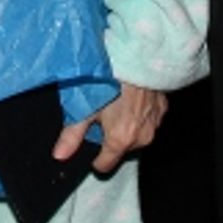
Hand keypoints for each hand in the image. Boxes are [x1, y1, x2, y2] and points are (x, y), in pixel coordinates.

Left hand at [52, 81, 167, 173]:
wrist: (140, 56)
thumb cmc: (113, 80)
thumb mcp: (86, 106)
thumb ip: (72, 134)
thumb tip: (59, 156)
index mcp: (121, 141)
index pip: (105, 165)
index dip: (94, 157)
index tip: (90, 143)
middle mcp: (141, 138)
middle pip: (121, 149)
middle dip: (111, 137)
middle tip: (102, 113)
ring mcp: (155, 123)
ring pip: (136, 134)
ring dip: (127, 124)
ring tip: (117, 102)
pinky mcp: (163, 108)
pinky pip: (148, 119)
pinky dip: (140, 113)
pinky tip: (131, 96)